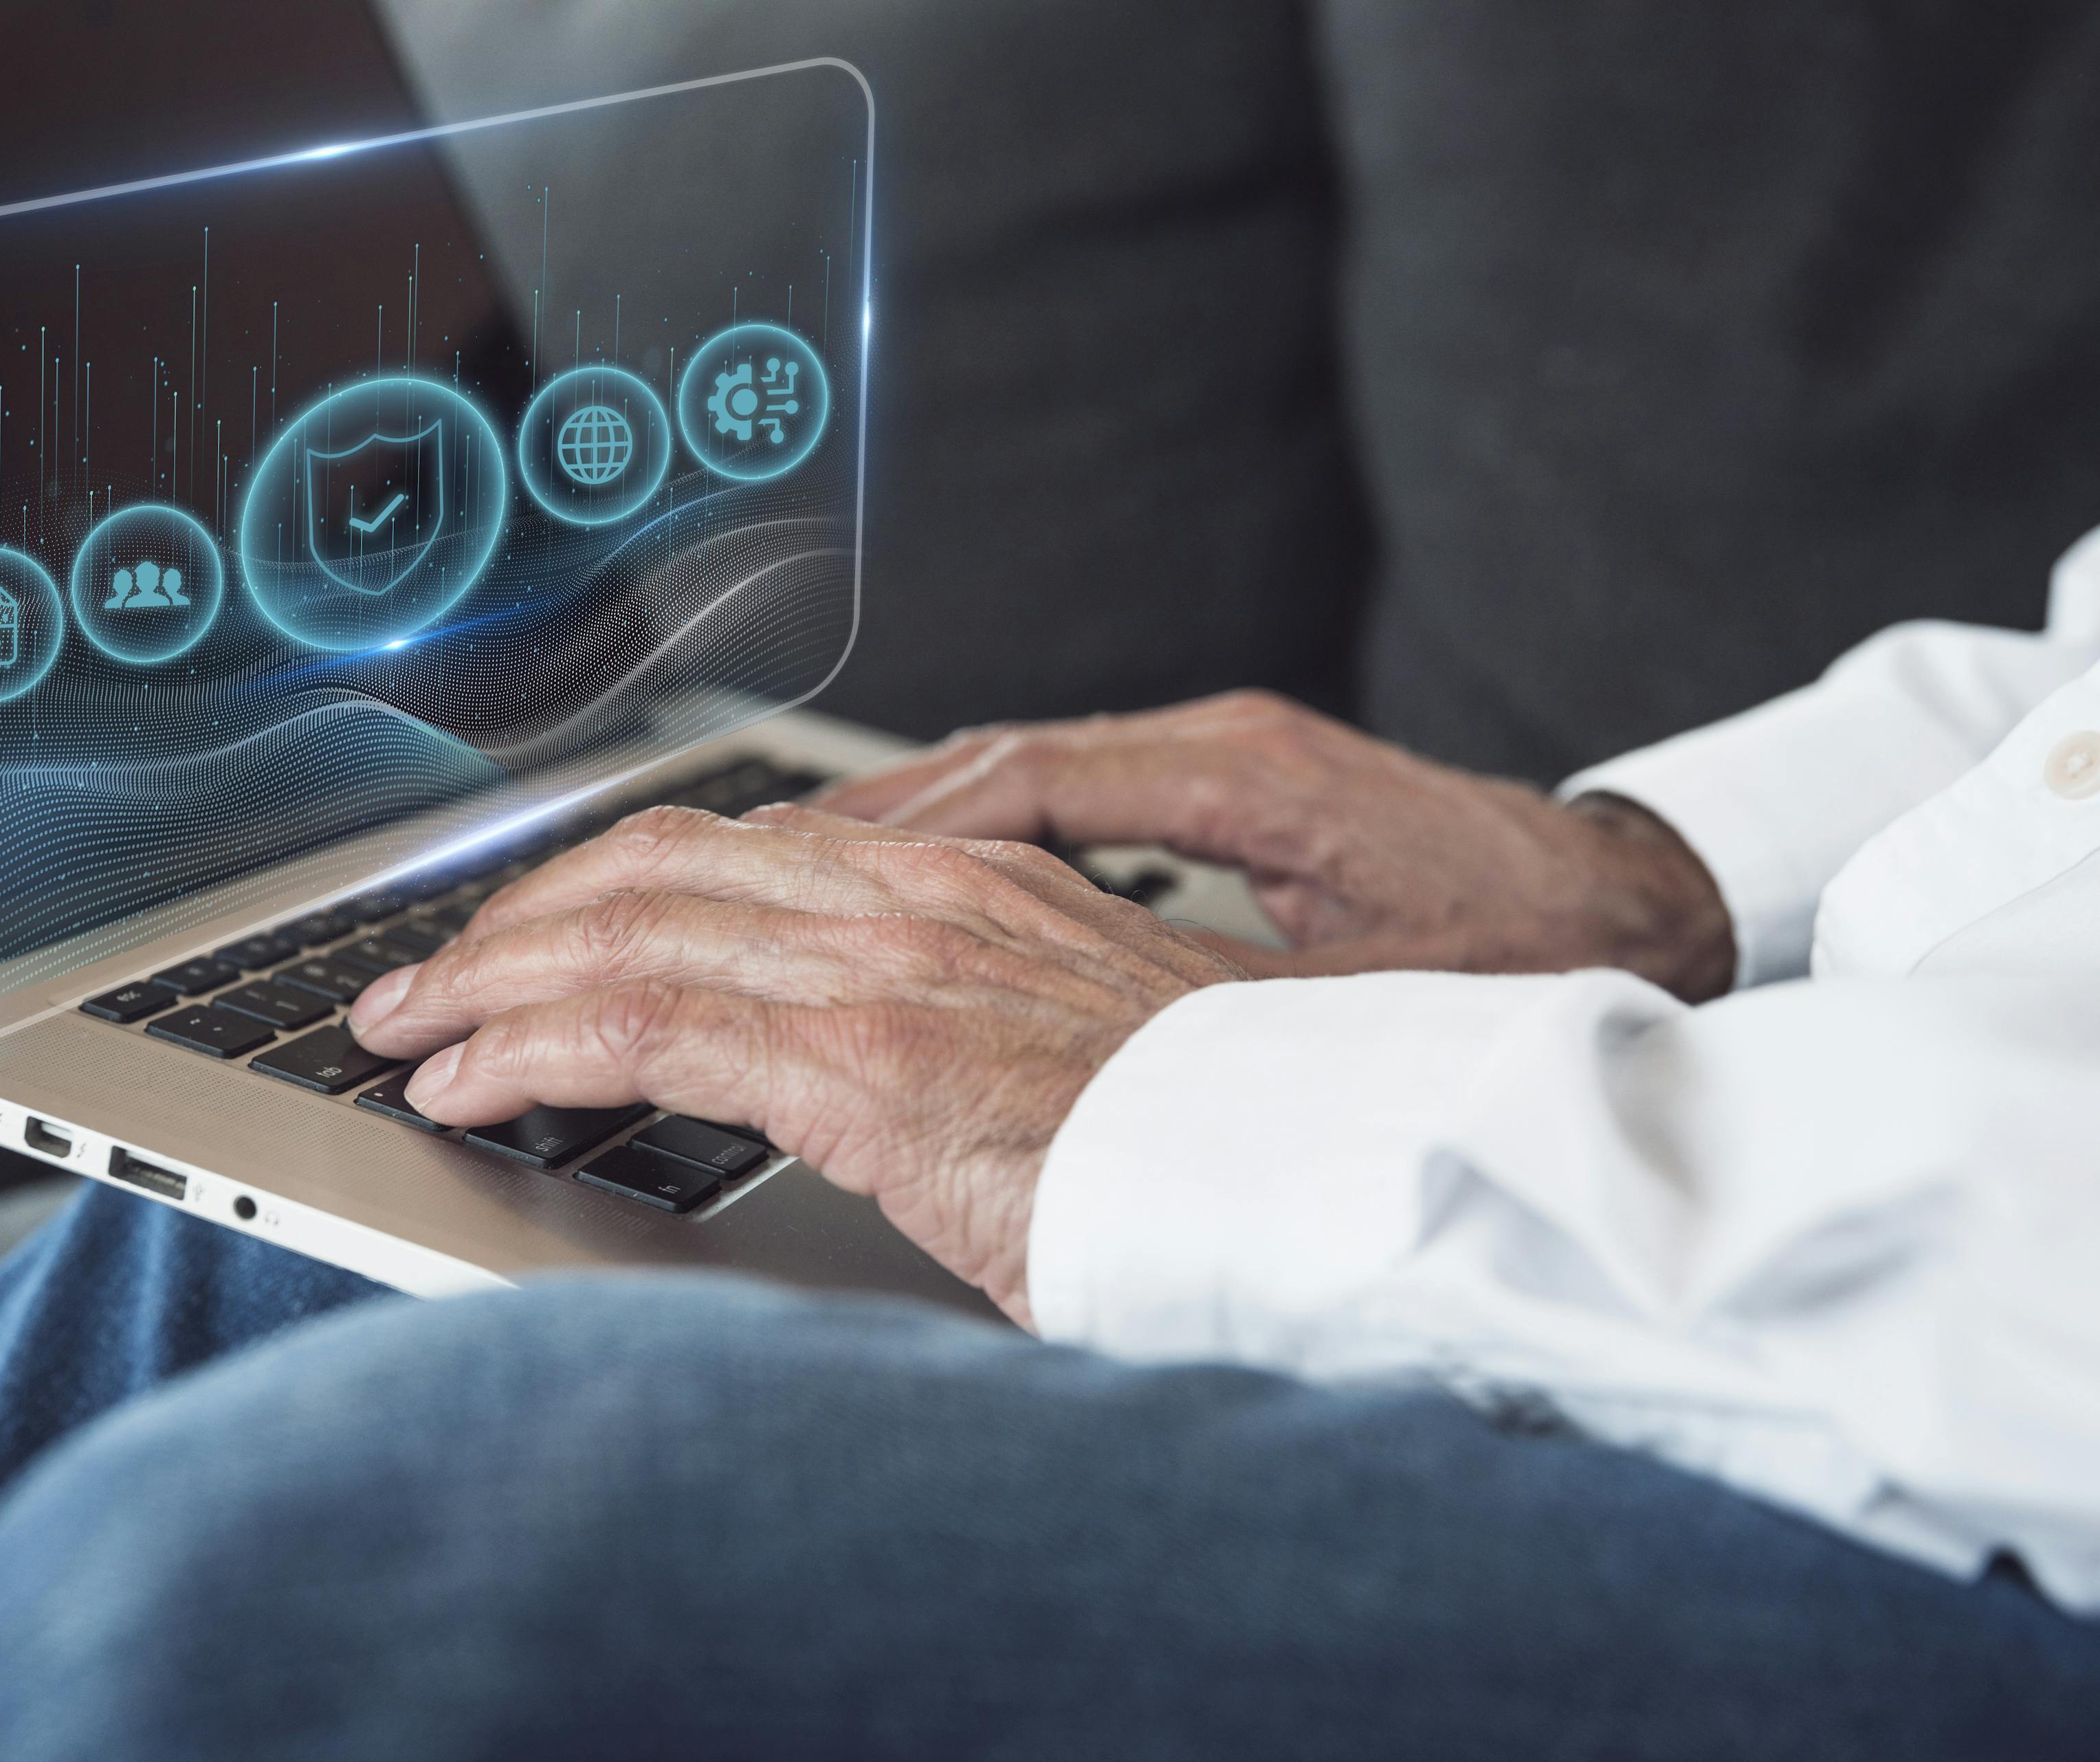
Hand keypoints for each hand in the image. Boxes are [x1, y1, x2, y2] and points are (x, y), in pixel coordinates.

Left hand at [347, 806, 1243, 1324]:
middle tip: (423, 983)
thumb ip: (953, 1039)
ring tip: (407, 1032)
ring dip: (487, 981)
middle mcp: (908, 896)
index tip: (525, 940)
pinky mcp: (860, 1057)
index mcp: (957, 886)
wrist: (1302, 1173)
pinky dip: (524, 1050)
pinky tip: (464, 1085)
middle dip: (512, 921)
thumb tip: (875, 1087)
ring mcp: (881, 965)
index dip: (602, 887)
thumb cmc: (1196, 1144)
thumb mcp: (1055, 1057)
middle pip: (651, 867)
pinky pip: (641, 1027)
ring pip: (622, 930)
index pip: (732, 851)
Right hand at [812, 692, 1734, 1000]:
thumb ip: (1240, 1028)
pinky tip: (897, 883)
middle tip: (731, 867)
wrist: (1625, 899)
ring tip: (776, 877)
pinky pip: (1051, 797)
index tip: (793, 870)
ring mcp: (1208, 758)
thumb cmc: (1518, 950)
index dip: (897, 832)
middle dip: (858, 818)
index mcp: (1240, 781)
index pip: (1025, 783)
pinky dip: (963, 838)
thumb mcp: (1371, 1011)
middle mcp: (1209, 746)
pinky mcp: (1217, 788)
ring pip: (1009, 775)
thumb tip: (1112, 1086)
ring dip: (896, 826)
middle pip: (990, 762)